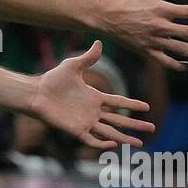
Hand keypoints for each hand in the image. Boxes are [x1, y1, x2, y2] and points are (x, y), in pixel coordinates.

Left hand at [28, 41, 153, 148]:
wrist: (35, 93)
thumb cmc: (52, 79)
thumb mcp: (72, 66)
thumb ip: (88, 58)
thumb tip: (99, 42)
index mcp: (95, 98)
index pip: (119, 102)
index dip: (132, 105)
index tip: (147, 107)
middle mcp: (94, 112)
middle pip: (119, 120)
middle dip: (136, 125)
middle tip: (151, 128)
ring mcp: (86, 122)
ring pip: (110, 133)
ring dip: (125, 138)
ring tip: (139, 144)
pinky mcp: (76, 130)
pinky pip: (92, 140)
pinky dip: (102, 144)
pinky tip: (113, 144)